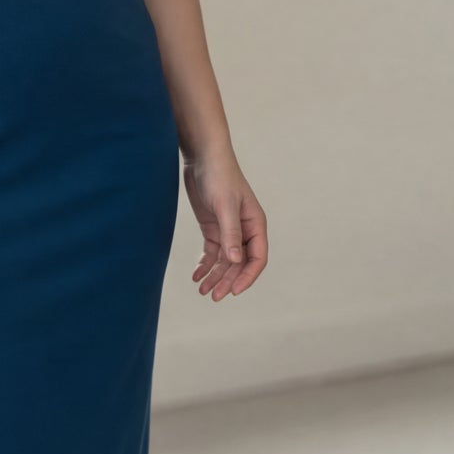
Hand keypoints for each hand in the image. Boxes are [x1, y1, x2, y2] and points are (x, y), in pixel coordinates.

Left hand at [182, 150, 267, 300]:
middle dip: (227, 280)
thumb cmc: (219, 177)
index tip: (232, 291)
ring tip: (202, 290)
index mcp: (256, 225)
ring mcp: (228, 229)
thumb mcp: (225, 206)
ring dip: (215, 275)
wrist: (203, 157)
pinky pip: (212, 252)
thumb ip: (230, 234)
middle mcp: (244, 230)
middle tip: (212, 296)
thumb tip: (236, 261)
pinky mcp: (213, 227)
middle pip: (239, 263)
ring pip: (225, 260)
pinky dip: (205, 264)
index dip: (247, 277)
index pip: (257, 258)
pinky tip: (196, 275)